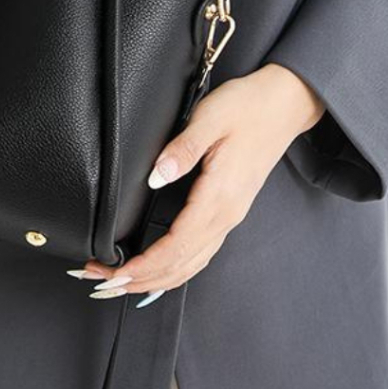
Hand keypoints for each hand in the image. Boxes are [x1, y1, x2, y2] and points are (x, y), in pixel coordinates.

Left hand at [68, 63, 324, 304]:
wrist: (285, 103)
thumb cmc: (248, 107)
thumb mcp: (210, 118)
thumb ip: (182, 149)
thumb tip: (155, 178)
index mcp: (219, 196)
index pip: (176, 246)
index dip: (144, 265)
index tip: (114, 274)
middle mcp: (226, 215)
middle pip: (180, 264)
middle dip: (141, 279)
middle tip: (102, 284)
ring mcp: (230, 215)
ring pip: (191, 264)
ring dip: (156, 280)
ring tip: (122, 284)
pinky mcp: (230, 210)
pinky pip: (200, 253)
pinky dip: (176, 270)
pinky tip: (160, 273)